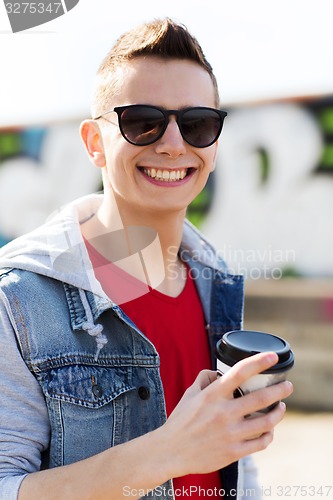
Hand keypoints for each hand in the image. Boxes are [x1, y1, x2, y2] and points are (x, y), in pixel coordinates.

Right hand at [160, 352, 292, 477]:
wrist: (171, 451)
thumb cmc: (180, 420)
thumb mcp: (189, 394)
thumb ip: (205, 379)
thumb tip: (219, 373)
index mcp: (213, 395)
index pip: (240, 372)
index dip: (259, 362)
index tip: (272, 356)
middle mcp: (223, 413)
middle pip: (261, 398)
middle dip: (280, 390)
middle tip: (288, 386)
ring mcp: (230, 434)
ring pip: (266, 422)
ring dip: (278, 412)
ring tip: (281, 406)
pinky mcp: (233, 452)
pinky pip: (261, 443)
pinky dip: (269, 434)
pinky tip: (270, 429)